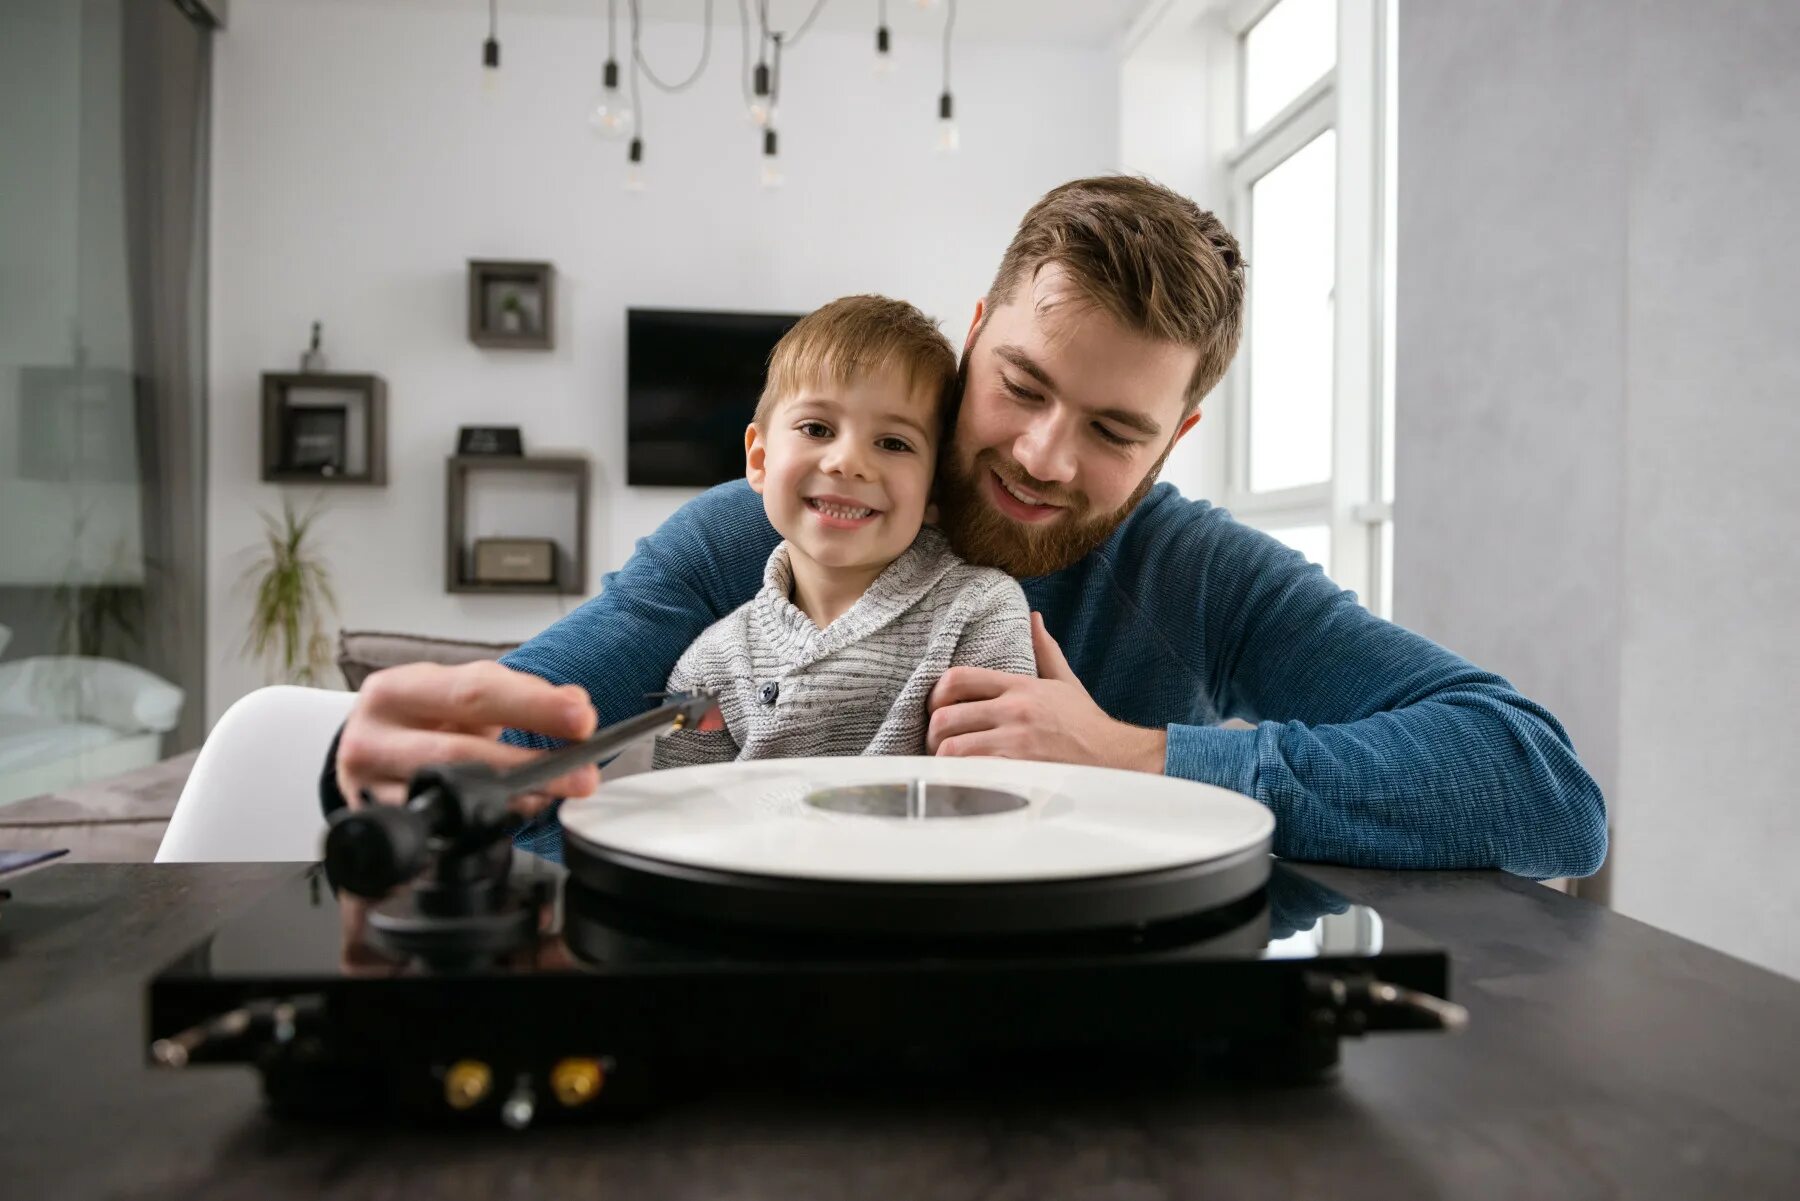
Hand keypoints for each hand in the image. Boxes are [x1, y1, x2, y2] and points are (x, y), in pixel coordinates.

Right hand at [336, 660, 599, 815]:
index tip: (581, 717)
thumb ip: (519, 694)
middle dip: (531, 763)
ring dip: (513, 798)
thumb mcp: (462, 693)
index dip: (532, 706)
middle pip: (459, 751)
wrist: (367, 750)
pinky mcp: (374, 824)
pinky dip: (484, 823)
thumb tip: (574, 702)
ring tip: (557, 794)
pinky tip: (516, 816)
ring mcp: (366, 786)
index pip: (473, 692)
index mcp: (396, 690)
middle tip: (582, 772)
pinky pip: (435, 828)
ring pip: (447, 793)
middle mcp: (373, 736)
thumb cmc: (422, 719)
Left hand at [926, 612, 1167, 772]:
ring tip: (949, 764)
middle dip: (934, 733)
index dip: (936, 694)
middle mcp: (1014, 710)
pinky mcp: (1019, 771)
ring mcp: (1015, 742)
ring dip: (943, 758)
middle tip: (938, 743)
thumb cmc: (1086, 723)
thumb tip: (1034, 619)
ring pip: (952, 748)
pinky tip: (963, 780)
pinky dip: (959, 777)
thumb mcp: (1064, 681)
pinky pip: (971, 772)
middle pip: (946, 716)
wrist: (1115, 758)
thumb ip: (1045, 650)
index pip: (958, 678)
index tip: (937, 709)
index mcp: (1019, 686)